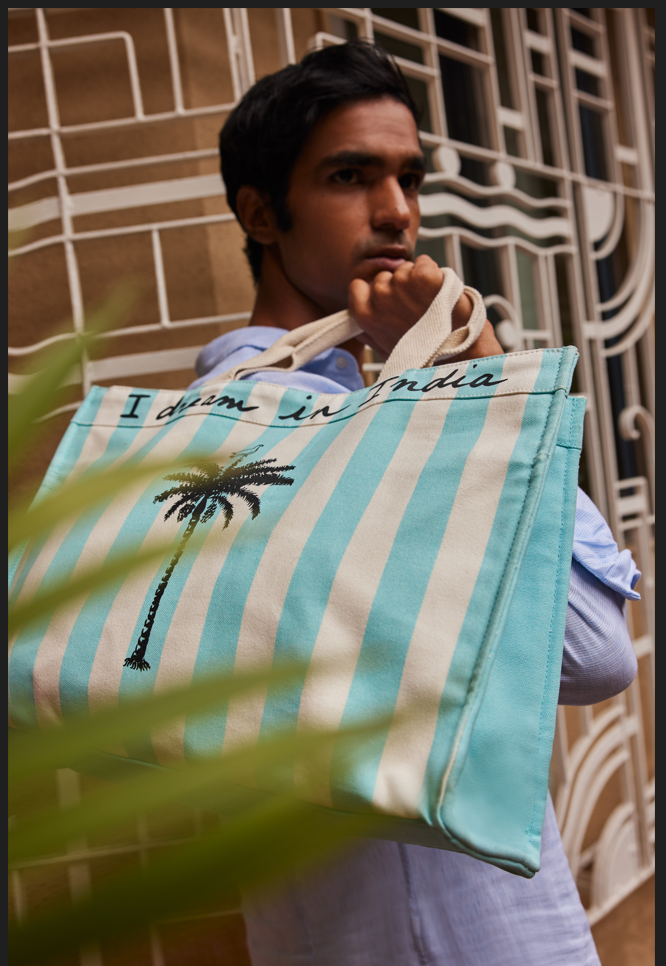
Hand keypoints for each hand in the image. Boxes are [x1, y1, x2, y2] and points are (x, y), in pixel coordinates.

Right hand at [348, 254, 502, 361]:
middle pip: (385, 276)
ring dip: (418, 281)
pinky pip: (425, 262)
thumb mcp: (386, 351)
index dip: (375, 291)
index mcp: (366, 315)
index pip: (358, 286)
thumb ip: (369, 334)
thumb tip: (359, 329)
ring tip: (431, 306)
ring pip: (406, 268)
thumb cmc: (426, 359)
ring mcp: (401, 284)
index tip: (391, 301)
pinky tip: (440, 293)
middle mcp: (380, 296)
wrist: (459, 358)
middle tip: (417, 309)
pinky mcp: (424, 275)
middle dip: (399, 287)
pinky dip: (434, 272)